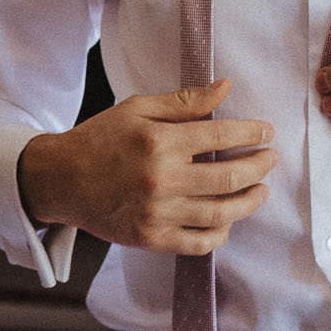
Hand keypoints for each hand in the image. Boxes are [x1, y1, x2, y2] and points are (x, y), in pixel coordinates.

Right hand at [16, 80, 274, 254]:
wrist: (60, 179)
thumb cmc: (99, 139)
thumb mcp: (137, 109)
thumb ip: (184, 102)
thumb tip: (226, 88)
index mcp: (159, 142)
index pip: (220, 137)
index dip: (251, 134)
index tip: (266, 132)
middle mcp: (162, 179)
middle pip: (229, 177)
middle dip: (259, 166)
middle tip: (270, 159)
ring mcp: (157, 213)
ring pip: (221, 213)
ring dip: (249, 201)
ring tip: (260, 190)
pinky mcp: (151, 239)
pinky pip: (200, 243)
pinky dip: (221, 233)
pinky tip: (228, 219)